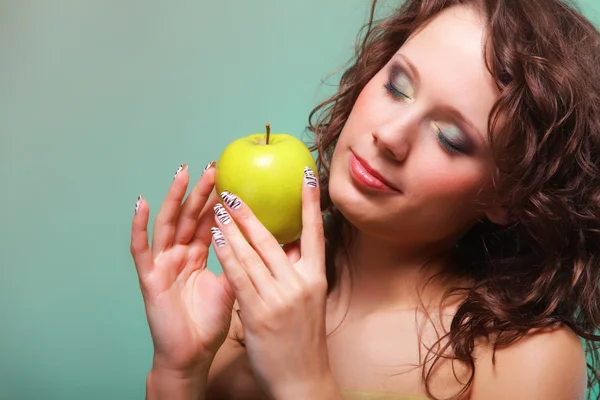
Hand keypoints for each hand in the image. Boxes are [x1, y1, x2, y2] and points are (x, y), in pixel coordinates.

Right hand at [130, 163, 235, 375]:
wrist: (191, 355)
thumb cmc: (209, 322)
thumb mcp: (232, 286)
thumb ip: (240, 262)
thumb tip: (267, 243)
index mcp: (199, 255)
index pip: (208, 221)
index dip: (218, 200)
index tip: (231, 178)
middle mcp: (180, 254)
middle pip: (190, 216)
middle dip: (200, 191)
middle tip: (212, 166)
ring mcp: (163, 263)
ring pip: (168, 224)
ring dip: (175, 198)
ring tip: (182, 173)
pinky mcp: (150, 277)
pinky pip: (141, 248)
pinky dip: (139, 226)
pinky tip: (141, 204)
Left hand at [209, 166, 338, 398]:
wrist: (302, 379)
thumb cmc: (303, 340)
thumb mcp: (309, 302)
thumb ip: (298, 272)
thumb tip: (288, 244)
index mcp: (316, 279)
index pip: (314, 234)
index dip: (310, 203)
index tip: (307, 175)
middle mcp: (301, 284)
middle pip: (273, 241)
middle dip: (250, 214)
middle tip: (234, 193)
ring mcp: (280, 298)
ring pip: (252, 255)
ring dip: (233, 229)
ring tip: (218, 208)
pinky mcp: (260, 313)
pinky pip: (239, 277)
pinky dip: (227, 254)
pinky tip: (216, 238)